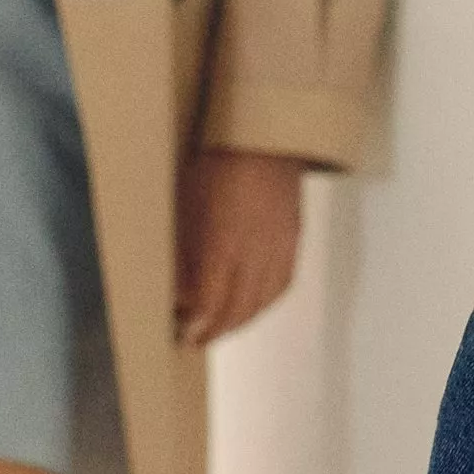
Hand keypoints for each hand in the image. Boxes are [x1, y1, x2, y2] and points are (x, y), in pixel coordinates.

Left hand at [176, 144, 306, 346]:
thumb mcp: (187, 203)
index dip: (195, 324)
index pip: (210, 302)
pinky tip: (253, 305)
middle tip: (195, 339)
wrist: (266, 134)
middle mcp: (255, 252)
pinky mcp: (294, 239)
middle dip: (215, 331)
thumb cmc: (219, 160)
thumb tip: (179, 286)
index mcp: (225, 243)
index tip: (180, 333)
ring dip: (240, 322)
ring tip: (221, 328)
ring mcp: (279, 247)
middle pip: (237, 310)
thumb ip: (184, 250)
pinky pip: (282, 284)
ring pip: (262, 302)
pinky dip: (265, 303)